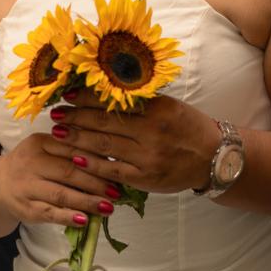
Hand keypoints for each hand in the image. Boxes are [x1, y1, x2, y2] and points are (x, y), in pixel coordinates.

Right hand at [0, 119, 122, 228]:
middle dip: (96, 182)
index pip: (72, 149)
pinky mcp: (25, 208)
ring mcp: (26, 186)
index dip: (96, 159)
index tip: (117, 167)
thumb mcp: (45, 149)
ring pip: (61, 194)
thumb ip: (71, 150)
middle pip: (69, 172)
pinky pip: (50, 213)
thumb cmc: (31, 165)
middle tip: (117, 191)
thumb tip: (110, 160)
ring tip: (108, 207)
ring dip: (87, 202)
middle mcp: (30, 162)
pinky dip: (68, 217)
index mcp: (39, 142)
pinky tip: (84, 220)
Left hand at [46, 91, 218, 194]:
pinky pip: (113, 170)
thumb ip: (141, 102)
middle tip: (55, 114)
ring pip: (104, 145)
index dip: (86, 98)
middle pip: (103, 122)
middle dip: (75, 117)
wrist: (215, 158)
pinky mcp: (146, 177)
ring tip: (57, 133)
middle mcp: (151, 130)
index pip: (113, 101)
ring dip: (77, 138)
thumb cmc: (189, 128)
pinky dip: (92, 164)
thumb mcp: (169, 106)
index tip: (67, 95)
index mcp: (156, 108)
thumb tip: (105, 92)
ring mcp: (147, 155)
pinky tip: (75, 158)